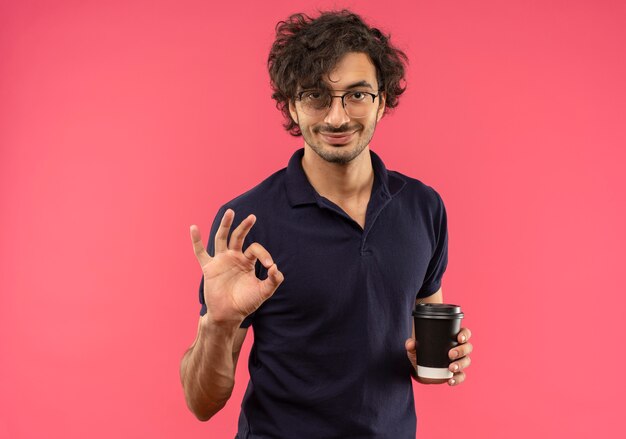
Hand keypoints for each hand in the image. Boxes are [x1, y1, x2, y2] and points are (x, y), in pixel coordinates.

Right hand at [190, 208, 283, 325]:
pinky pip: (200, 252)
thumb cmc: (246, 303)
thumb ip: (273, 281)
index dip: (264, 254)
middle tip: (252, 217)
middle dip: (244, 227)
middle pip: (238, 237)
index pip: (255, 249)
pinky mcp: (209, 268)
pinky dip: (196, 240)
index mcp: (246, 261)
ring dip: (225, 225)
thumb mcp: (263, 292)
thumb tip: (276, 268)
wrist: (229, 315)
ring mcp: (221, 261)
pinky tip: (193, 227)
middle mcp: (233, 257)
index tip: (270, 266)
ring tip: (230, 211)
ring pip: (221, 238)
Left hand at [405, 327, 472, 385]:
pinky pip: (462, 376)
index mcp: (452, 337)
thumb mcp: (415, 348)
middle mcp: (459, 348)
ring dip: (460, 364)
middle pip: (468, 347)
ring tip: (451, 368)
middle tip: (450, 354)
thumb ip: (411, 344)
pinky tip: (450, 381)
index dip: (465, 334)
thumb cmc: (420, 352)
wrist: (419, 369)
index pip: (465, 333)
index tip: (459, 338)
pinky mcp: (456, 373)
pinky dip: (457, 379)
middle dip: (461, 350)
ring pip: (466, 361)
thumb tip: (410, 344)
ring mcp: (459, 361)